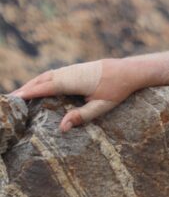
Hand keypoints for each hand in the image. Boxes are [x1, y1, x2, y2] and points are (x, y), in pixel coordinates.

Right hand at [11, 59, 133, 130]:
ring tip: (18, 96)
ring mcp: (71, 69)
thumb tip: (61, 128)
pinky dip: (40, 80)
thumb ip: (81, 116)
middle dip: (25, 89)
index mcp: (74, 81)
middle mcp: (69, 72)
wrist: (128, 70)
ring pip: (46, 76)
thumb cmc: (116, 89)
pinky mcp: (73, 69)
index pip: (46, 87)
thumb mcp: (101, 106)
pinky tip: (36, 87)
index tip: (14, 99)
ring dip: (31, 84)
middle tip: (9, 100)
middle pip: (42, 80)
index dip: (30, 92)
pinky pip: (52, 74)